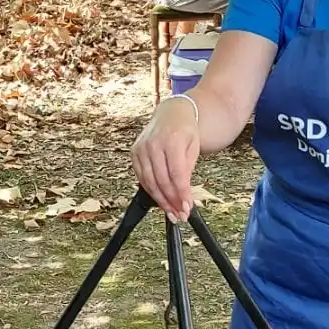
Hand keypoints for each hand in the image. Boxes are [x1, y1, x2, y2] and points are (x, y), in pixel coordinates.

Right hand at [133, 96, 199, 220]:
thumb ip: (187, 170)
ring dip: (161, 201)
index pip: (177, 174)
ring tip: (172, 212)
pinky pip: (142, 178)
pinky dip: (151, 191)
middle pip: (162, 180)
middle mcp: (154, 143)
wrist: (172, 113)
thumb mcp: (194, 148)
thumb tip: (183, 194)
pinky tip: (161, 200)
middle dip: (172, 201)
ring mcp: (141, 148)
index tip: (187, 207)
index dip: (182, 193)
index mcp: (172, 140)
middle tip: (180, 215)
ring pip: (150, 182)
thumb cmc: (185, 131)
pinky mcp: (134, 153)